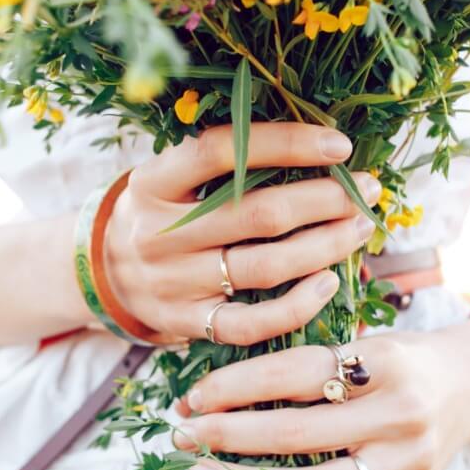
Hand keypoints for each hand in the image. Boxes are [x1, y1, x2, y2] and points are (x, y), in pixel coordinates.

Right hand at [105, 123, 380, 343]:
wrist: (104, 274)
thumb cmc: (158, 215)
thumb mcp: (169, 179)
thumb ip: (221, 165)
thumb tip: (315, 147)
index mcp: (153, 183)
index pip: (221, 151)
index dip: (286, 144)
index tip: (338, 146)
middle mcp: (158, 233)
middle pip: (257, 214)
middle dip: (325, 199)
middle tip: (365, 190)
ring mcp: (172, 284)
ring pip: (264, 267)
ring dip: (324, 246)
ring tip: (358, 228)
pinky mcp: (186, 324)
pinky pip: (250, 323)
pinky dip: (296, 306)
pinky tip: (328, 283)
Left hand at [171, 334, 469, 469]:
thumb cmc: (398, 360)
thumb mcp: (363, 341)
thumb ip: (307, 362)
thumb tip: (219, 386)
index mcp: (383, 362)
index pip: (294, 374)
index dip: (236, 386)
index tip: (192, 397)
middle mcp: (399, 415)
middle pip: (299, 433)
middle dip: (228, 435)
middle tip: (182, 434)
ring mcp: (409, 465)